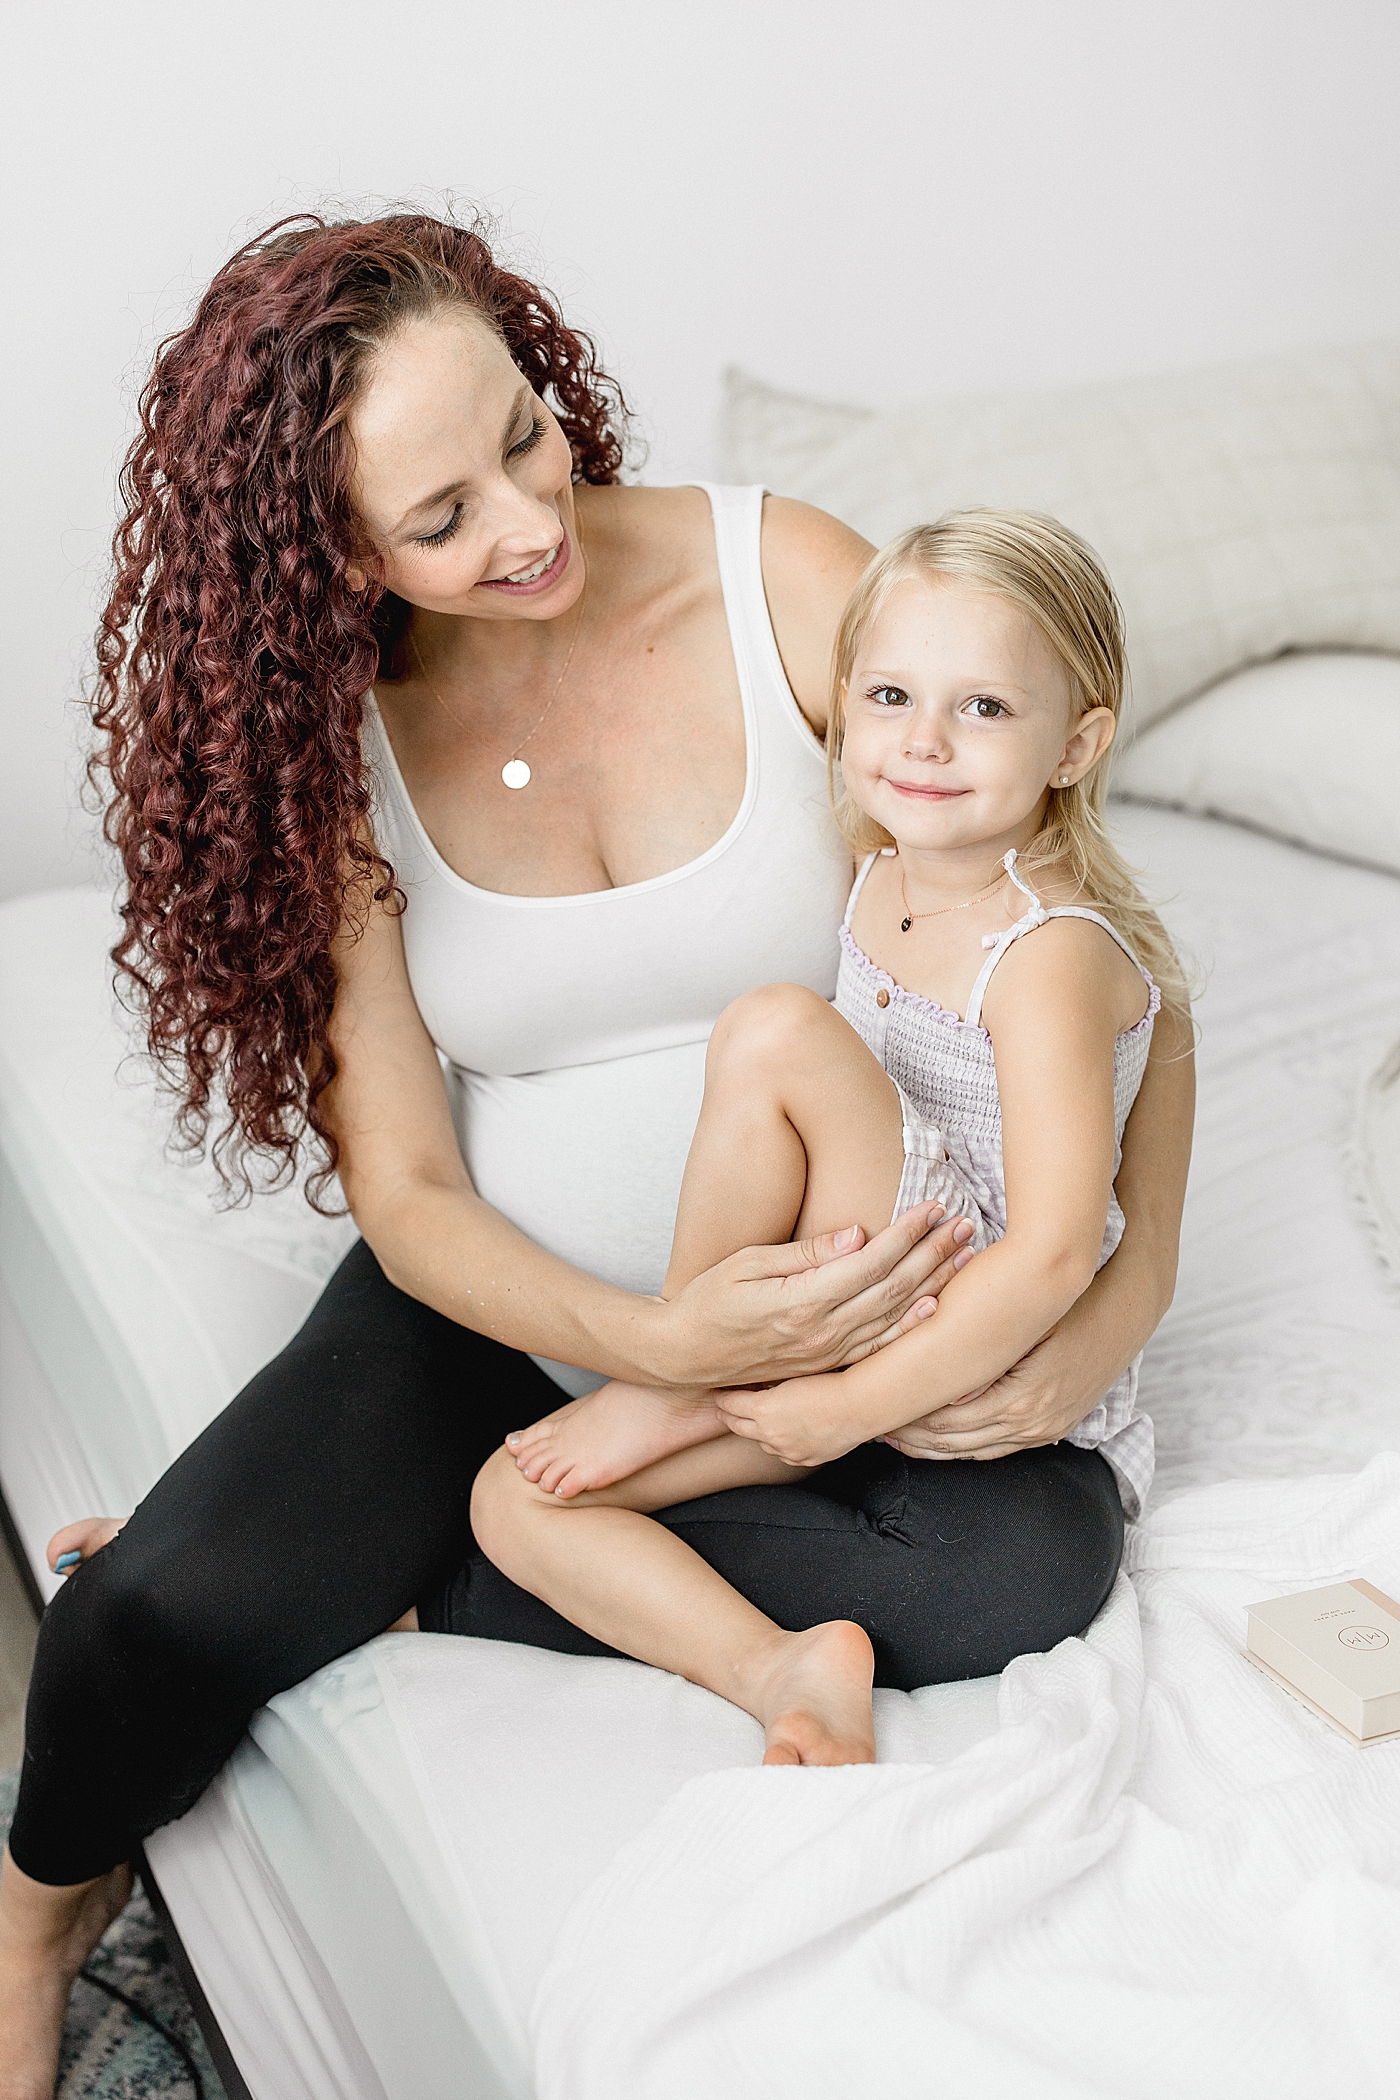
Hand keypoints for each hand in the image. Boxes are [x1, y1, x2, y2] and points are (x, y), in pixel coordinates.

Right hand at [655, 1204, 975, 1389]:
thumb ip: (806, 1253)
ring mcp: (826, 1353)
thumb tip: (856, 1235)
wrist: (685, 1356)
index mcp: (802, 1302)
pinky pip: (878, 1346)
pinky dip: (910, 1325)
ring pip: (894, 1318)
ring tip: (964, 1256)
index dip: (907, 1234)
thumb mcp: (747, 1264)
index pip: (871, 1263)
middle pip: (893, 1288)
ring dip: (933, 1285)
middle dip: (933, 1253)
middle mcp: (821, 1332)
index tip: (933, 1207)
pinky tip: (933, 1305)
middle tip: (965, 1224)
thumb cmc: (709, 1301)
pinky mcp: (826, 1365)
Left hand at [715, 1373, 862, 1468]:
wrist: (860, 1406)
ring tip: (756, 1421)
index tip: (718, 1393)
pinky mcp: (804, 1459)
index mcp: (764, 1410)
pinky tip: (784, 1434)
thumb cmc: (830, 1384)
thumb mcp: (791, 1379)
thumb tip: (757, 1387)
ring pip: (761, 1443)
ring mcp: (787, 1450)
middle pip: (737, 1427)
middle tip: (722, 1409)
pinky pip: (784, 1454)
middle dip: (728, 1416)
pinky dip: (780, 1444)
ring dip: (756, 1432)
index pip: (730, 1405)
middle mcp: (771, 1434)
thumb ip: (768, 1388)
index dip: (722, 1398)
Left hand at [881, 1321, 1090, 1460]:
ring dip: (931, 1446)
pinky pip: (996, 1449)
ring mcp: (1044, 1430)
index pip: (946, 1420)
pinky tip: (936, 1440)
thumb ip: (979, 1354)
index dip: (907, 1416)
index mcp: (1021, 1398)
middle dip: (910, 1435)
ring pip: (972, 1450)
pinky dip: (962, 1446)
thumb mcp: (1020, 1322)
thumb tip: (935, 1380)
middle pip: (954, 1441)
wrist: (1124, 1311)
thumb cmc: (1064, 1304)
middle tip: (872, 1426)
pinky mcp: (1051, 1429)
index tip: (875, 1408)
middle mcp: (1032, 1423)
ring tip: (894, 1435)